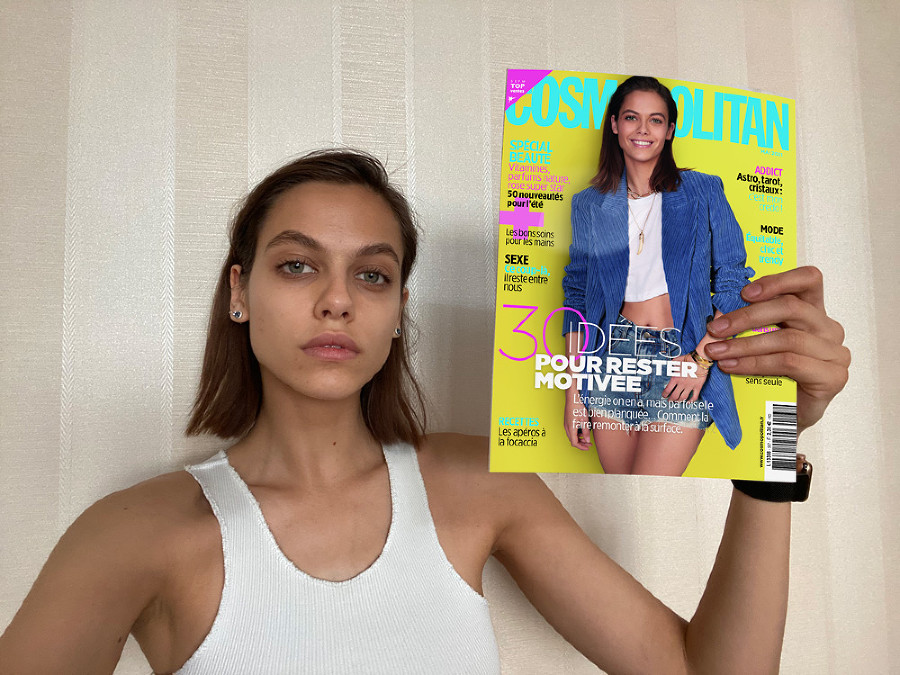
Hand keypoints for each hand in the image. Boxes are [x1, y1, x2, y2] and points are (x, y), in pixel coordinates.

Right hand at [564, 387, 592, 449]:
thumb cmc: (577, 406)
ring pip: (571, 436)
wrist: (572, 397)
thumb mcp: (584, 419)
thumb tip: (587, 440)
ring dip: (579, 439)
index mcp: (570, 428)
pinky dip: (576, 434)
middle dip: (581, 444)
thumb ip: (586, 431)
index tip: (588, 447)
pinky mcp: (567, 421)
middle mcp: (566, 427)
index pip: (574, 442)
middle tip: (589, 444)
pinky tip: (582, 431)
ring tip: (586, 438)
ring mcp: (566, 424)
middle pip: (572, 440)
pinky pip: (570, 431)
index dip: (581, 447)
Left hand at [661, 353, 708, 401]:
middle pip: (674, 395)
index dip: (665, 394)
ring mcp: (690, 386)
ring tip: (677, 401)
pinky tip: (689, 402)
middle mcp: (682, 384)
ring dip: (679, 400)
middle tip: (670, 400)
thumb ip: (671, 364)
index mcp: (675, 378)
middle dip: (671, 399)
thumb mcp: (676, 360)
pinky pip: (694, 396)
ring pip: (683, 397)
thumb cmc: (688, 359)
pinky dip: (691, 400)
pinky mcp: (697, 387)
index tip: (664, 396)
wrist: (699, 361)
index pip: (668, 389)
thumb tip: (668, 365)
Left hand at [704, 266, 849, 433]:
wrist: (785, 416)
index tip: (745, 292)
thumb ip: (753, 324)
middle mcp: (829, 328)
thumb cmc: (772, 375)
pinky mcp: (833, 377)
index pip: (809, 280)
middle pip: (791, 308)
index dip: (778, 280)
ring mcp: (835, 353)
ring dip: (745, 344)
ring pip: (787, 338)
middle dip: (747, 316)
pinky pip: (789, 363)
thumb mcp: (761, 341)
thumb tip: (717, 314)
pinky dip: (755, 364)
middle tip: (715, 328)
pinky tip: (731, 367)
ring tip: (716, 351)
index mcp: (814, 311)